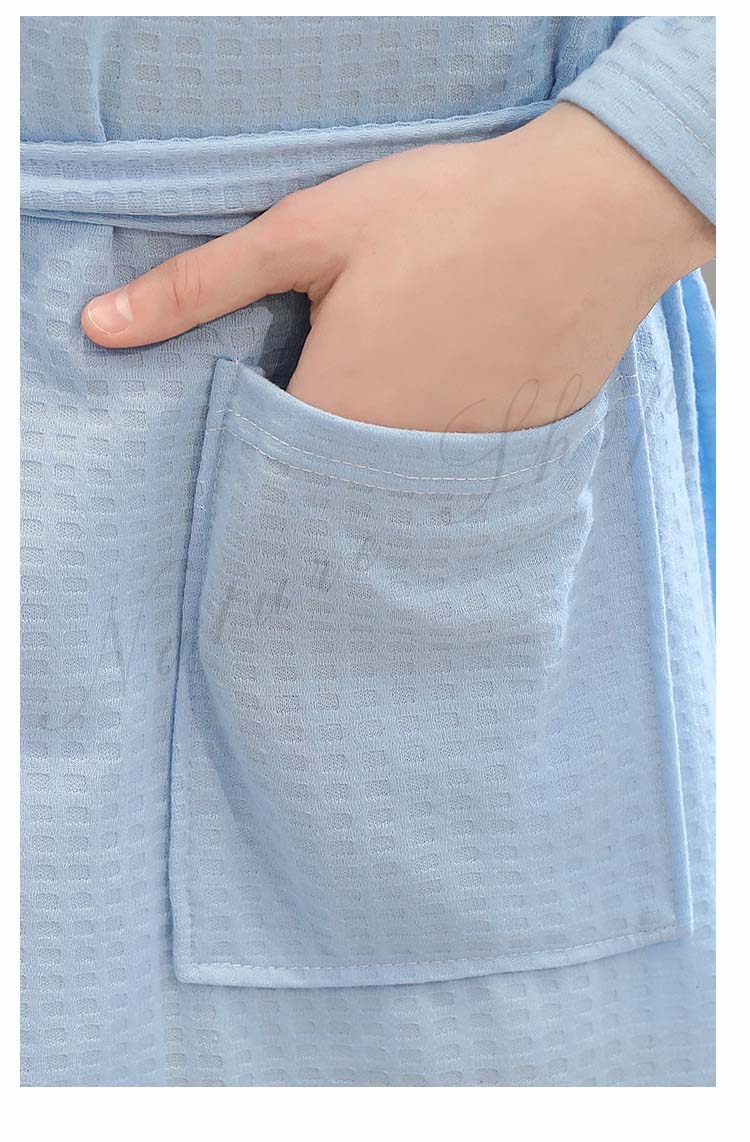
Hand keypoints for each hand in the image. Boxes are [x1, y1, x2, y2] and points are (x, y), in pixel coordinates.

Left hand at [81, 103, 714, 431]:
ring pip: (395, 491)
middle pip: (332, 488)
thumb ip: (198, 286)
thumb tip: (97, 328)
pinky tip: (458, 396)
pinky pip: (456, 484)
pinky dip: (443, 457)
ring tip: (404, 391)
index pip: (267, 471)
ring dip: (383, 463)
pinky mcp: (513, 458)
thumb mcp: (307, 232)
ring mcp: (460, 469)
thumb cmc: (445, 214)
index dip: (261, 448)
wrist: (592, 215)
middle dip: (321, 461)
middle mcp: (395, 465)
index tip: (276, 418)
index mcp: (333, 415)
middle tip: (351, 391)